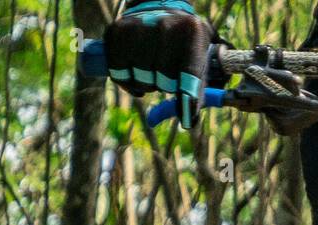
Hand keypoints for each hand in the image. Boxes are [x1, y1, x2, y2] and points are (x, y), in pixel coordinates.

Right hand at [102, 0, 222, 128]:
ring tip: (152, 70)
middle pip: (164, 81)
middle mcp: (164, 26)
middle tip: (167, 74)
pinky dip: (127, 82)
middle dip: (167, 86)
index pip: (189, 73)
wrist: (159, 8)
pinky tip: (135, 74)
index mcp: (191, 31)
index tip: (187, 117)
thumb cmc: (184, 42)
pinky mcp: (116, 31)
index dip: (188, 97)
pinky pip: (118, 73)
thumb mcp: (201, 56)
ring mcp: (138, 27)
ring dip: (147, 84)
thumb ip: (199, 87)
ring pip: (142, 80)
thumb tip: (189, 120)